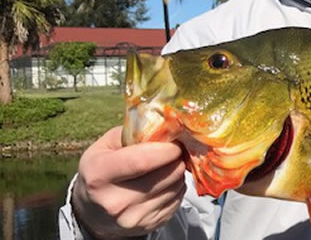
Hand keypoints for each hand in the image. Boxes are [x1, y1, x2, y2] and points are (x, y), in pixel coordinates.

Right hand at [71, 126, 186, 238]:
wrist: (93, 212)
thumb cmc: (101, 169)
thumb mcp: (105, 146)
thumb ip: (132, 132)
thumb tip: (165, 124)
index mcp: (99, 175)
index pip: (142, 160)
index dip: (166, 148)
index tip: (174, 141)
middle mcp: (115, 201)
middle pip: (166, 173)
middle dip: (177, 157)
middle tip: (175, 149)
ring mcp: (133, 217)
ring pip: (176, 185)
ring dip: (178, 171)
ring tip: (166, 165)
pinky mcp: (149, 225)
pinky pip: (178, 199)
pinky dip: (176, 187)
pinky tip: (164, 181)